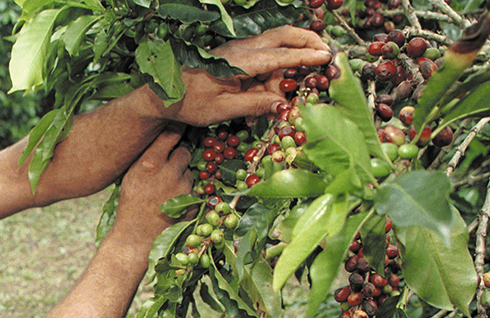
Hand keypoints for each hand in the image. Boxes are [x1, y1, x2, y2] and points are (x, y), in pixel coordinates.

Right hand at [110, 128, 192, 246]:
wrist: (136, 237)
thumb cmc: (130, 204)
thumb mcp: (131, 175)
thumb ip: (147, 155)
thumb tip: (163, 134)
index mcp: (151, 163)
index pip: (171, 133)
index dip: (175, 128)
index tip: (178, 125)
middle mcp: (170, 173)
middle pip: (184, 152)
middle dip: (178, 157)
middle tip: (168, 167)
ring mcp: (184, 189)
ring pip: (189, 173)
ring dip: (182, 177)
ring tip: (165, 192)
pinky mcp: (193, 203)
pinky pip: (193, 190)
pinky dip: (186, 194)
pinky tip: (171, 203)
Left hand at [167, 26, 332, 125]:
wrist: (162, 95)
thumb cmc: (188, 103)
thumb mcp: (220, 110)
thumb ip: (253, 105)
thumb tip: (282, 104)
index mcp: (238, 61)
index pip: (279, 55)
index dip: (305, 57)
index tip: (326, 57)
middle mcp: (241, 51)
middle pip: (283, 36)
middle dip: (307, 41)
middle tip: (326, 51)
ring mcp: (239, 53)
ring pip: (275, 47)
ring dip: (289, 62)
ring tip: (295, 84)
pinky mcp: (236, 59)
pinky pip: (263, 60)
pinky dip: (275, 70)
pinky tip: (271, 93)